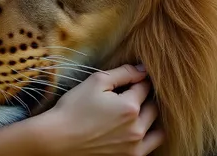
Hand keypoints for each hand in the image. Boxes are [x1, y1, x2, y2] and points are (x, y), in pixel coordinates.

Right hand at [26, 64, 164, 155]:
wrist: (59, 138)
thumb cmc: (74, 107)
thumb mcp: (96, 81)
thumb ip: (123, 73)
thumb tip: (142, 69)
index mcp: (130, 106)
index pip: (144, 87)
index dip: (139, 79)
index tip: (132, 78)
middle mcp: (137, 128)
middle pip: (153, 107)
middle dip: (145, 97)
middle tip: (132, 93)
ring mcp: (135, 146)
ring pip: (157, 128)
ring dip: (151, 117)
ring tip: (138, 111)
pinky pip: (151, 145)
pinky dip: (149, 135)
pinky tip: (137, 128)